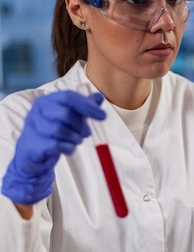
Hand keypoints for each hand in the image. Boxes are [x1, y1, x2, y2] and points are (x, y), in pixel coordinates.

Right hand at [1, 90, 105, 204]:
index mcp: (47, 100)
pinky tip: (70, 148)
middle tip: (87, 133)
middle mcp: (37, 111)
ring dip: (75, 137)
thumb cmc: (52, 133)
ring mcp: (33, 128)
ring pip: (60, 130)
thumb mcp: (69, 118)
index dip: (88, 106)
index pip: (69, 97)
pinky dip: (68, 147)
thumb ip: (84, 107)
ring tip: (77, 140)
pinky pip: (56, 145)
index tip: (103, 116)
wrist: (32, 154)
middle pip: (66, 114)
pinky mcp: (34, 145)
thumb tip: (100, 96)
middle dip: (81, 125)